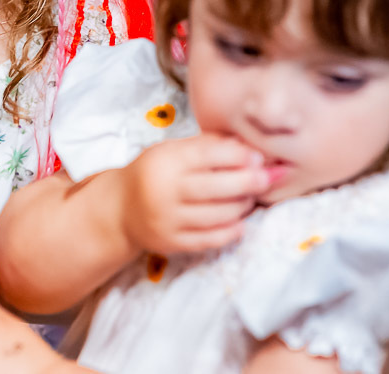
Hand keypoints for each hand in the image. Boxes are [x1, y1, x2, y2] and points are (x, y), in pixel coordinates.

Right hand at [119, 133, 268, 254]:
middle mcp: (165, 191)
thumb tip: (248, 146)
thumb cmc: (154, 172)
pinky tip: (240, 222)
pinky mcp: (171, 242)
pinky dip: (231, 231)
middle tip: (267, 178)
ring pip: (218, 215)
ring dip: (242, 206)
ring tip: (250, 198)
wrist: (120, 207)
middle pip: (217, 187)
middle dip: (249, 182)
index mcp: (165, 161)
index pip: (209, 156)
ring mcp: (168, 219)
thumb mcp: (171, 150)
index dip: (239, 156)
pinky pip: (210, 239)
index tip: (258, 157)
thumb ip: (206, 146)